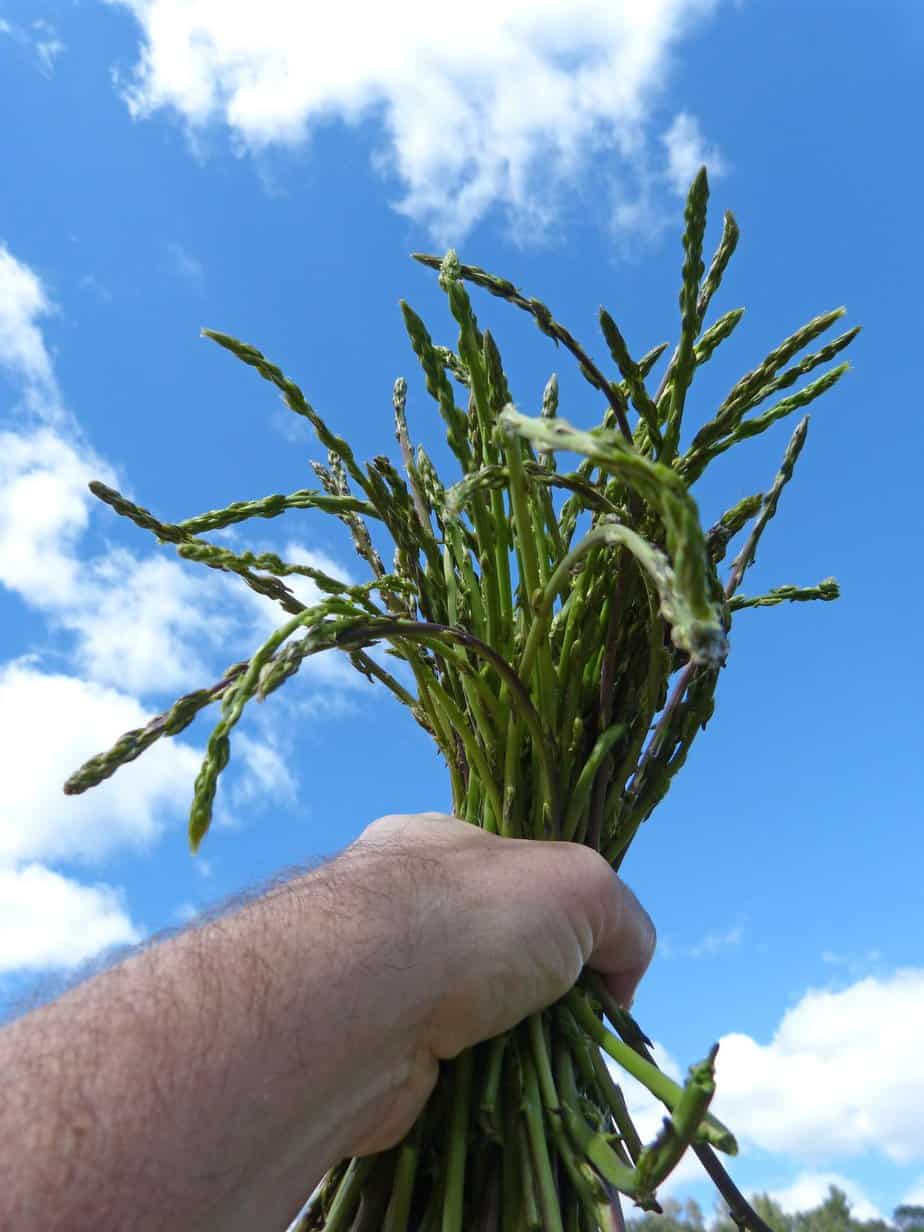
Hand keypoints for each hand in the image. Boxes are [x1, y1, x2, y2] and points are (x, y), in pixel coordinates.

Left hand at [342, 812, 655, 1155]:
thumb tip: (619, 980)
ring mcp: (377, 983)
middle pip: (493, 954)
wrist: (356, 1007)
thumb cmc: (467, 919)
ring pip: (469, 1022)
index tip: (592, 968)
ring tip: (548, 1075)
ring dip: (514, 1051)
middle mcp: (398, 909)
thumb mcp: (583, 884)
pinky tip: (502, 1103)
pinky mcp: (370, 1058)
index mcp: (435, 849)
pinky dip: (478, 1094)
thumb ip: (621, 919)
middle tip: (574, 1027)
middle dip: (538, 994)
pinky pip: (441, 1077)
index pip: (512, 878)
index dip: (563, 921)